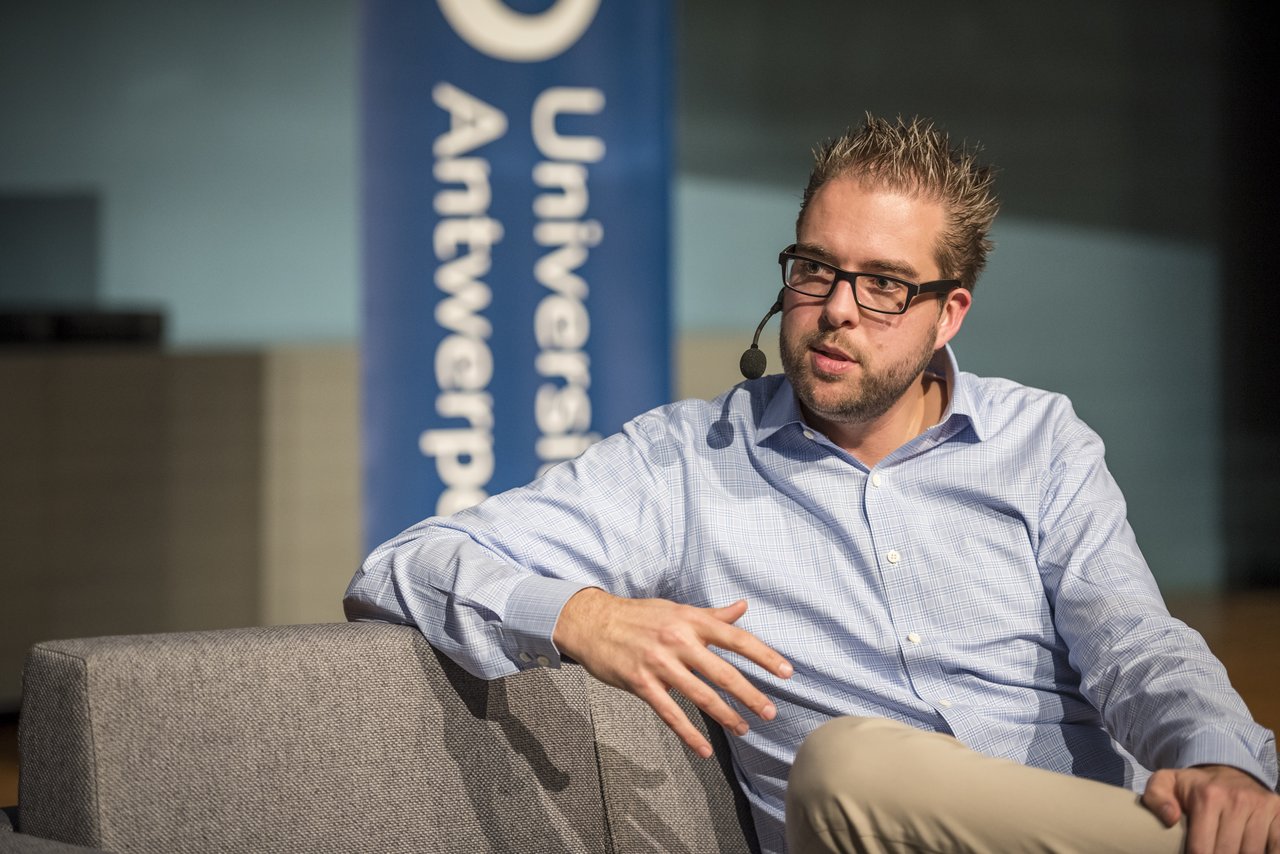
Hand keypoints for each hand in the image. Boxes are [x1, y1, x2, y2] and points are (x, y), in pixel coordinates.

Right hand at [552, 588, 792, 757]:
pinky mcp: (642, 684)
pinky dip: (688, 734)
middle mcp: (678, 640)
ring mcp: (659, 663)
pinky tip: (704, 749)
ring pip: (700, 695)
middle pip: (723, 671)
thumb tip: (742, 607)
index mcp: (690, 620)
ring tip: (745, 730)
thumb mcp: (676, 609)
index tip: (786, 672)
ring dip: (725, 716)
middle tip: (770, 712)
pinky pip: (670, 714)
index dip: (763, 656)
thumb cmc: (638, 616)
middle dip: (749, 695)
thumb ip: (711, 614)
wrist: (592, 622)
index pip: (735, 638)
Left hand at [1142, 764, 1279, 852]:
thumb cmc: (1194, 785)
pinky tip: (1253, 850)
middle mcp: (1237, 801)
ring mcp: (1261, 807)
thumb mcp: (1166, 782)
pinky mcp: (1278, 812)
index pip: (1201, 849)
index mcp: (1207, 797)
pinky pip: (1277, 846)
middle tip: (1212, 852)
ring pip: (1253, 853)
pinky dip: (1268, 852)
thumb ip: (1156, 797)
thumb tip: (1170, 817)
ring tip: (1228, 851)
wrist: (1227, 769)